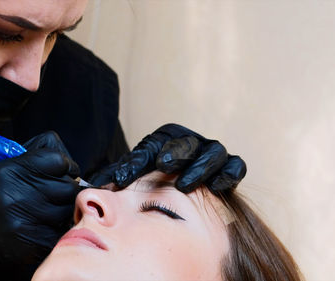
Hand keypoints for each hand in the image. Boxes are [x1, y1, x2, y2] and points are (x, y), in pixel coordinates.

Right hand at [0, 132, 79, 280]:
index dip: (65, 166)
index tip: (61, 172)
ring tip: (44, 212)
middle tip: (52, 195)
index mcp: (8, 172)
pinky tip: (42, 227)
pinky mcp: (37, 243)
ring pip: (69, 208)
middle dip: (65, 190)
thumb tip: (67, 160)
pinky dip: (59, 228)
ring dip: (63, 210)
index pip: (59, 160)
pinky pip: (65, 230)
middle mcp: (17, 195)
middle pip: (68, 186)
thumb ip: (33, 156)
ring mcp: (28, 221)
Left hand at [90, 124, 245, 192]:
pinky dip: (229, 173)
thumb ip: (118, 176)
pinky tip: (217, 186)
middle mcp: (190, 142)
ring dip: (200, 167)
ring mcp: (211, 154)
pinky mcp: (229, 168)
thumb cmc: (154, 179)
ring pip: (213, 152)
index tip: (124, 177)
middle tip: (162, 166)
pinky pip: (236, 166)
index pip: (151, 147)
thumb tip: (98, 186)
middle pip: (187, 142)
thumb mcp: (133, 174)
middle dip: (176, 152)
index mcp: (164, 140)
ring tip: (184, 185)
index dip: (137, 162)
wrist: (182, 186)